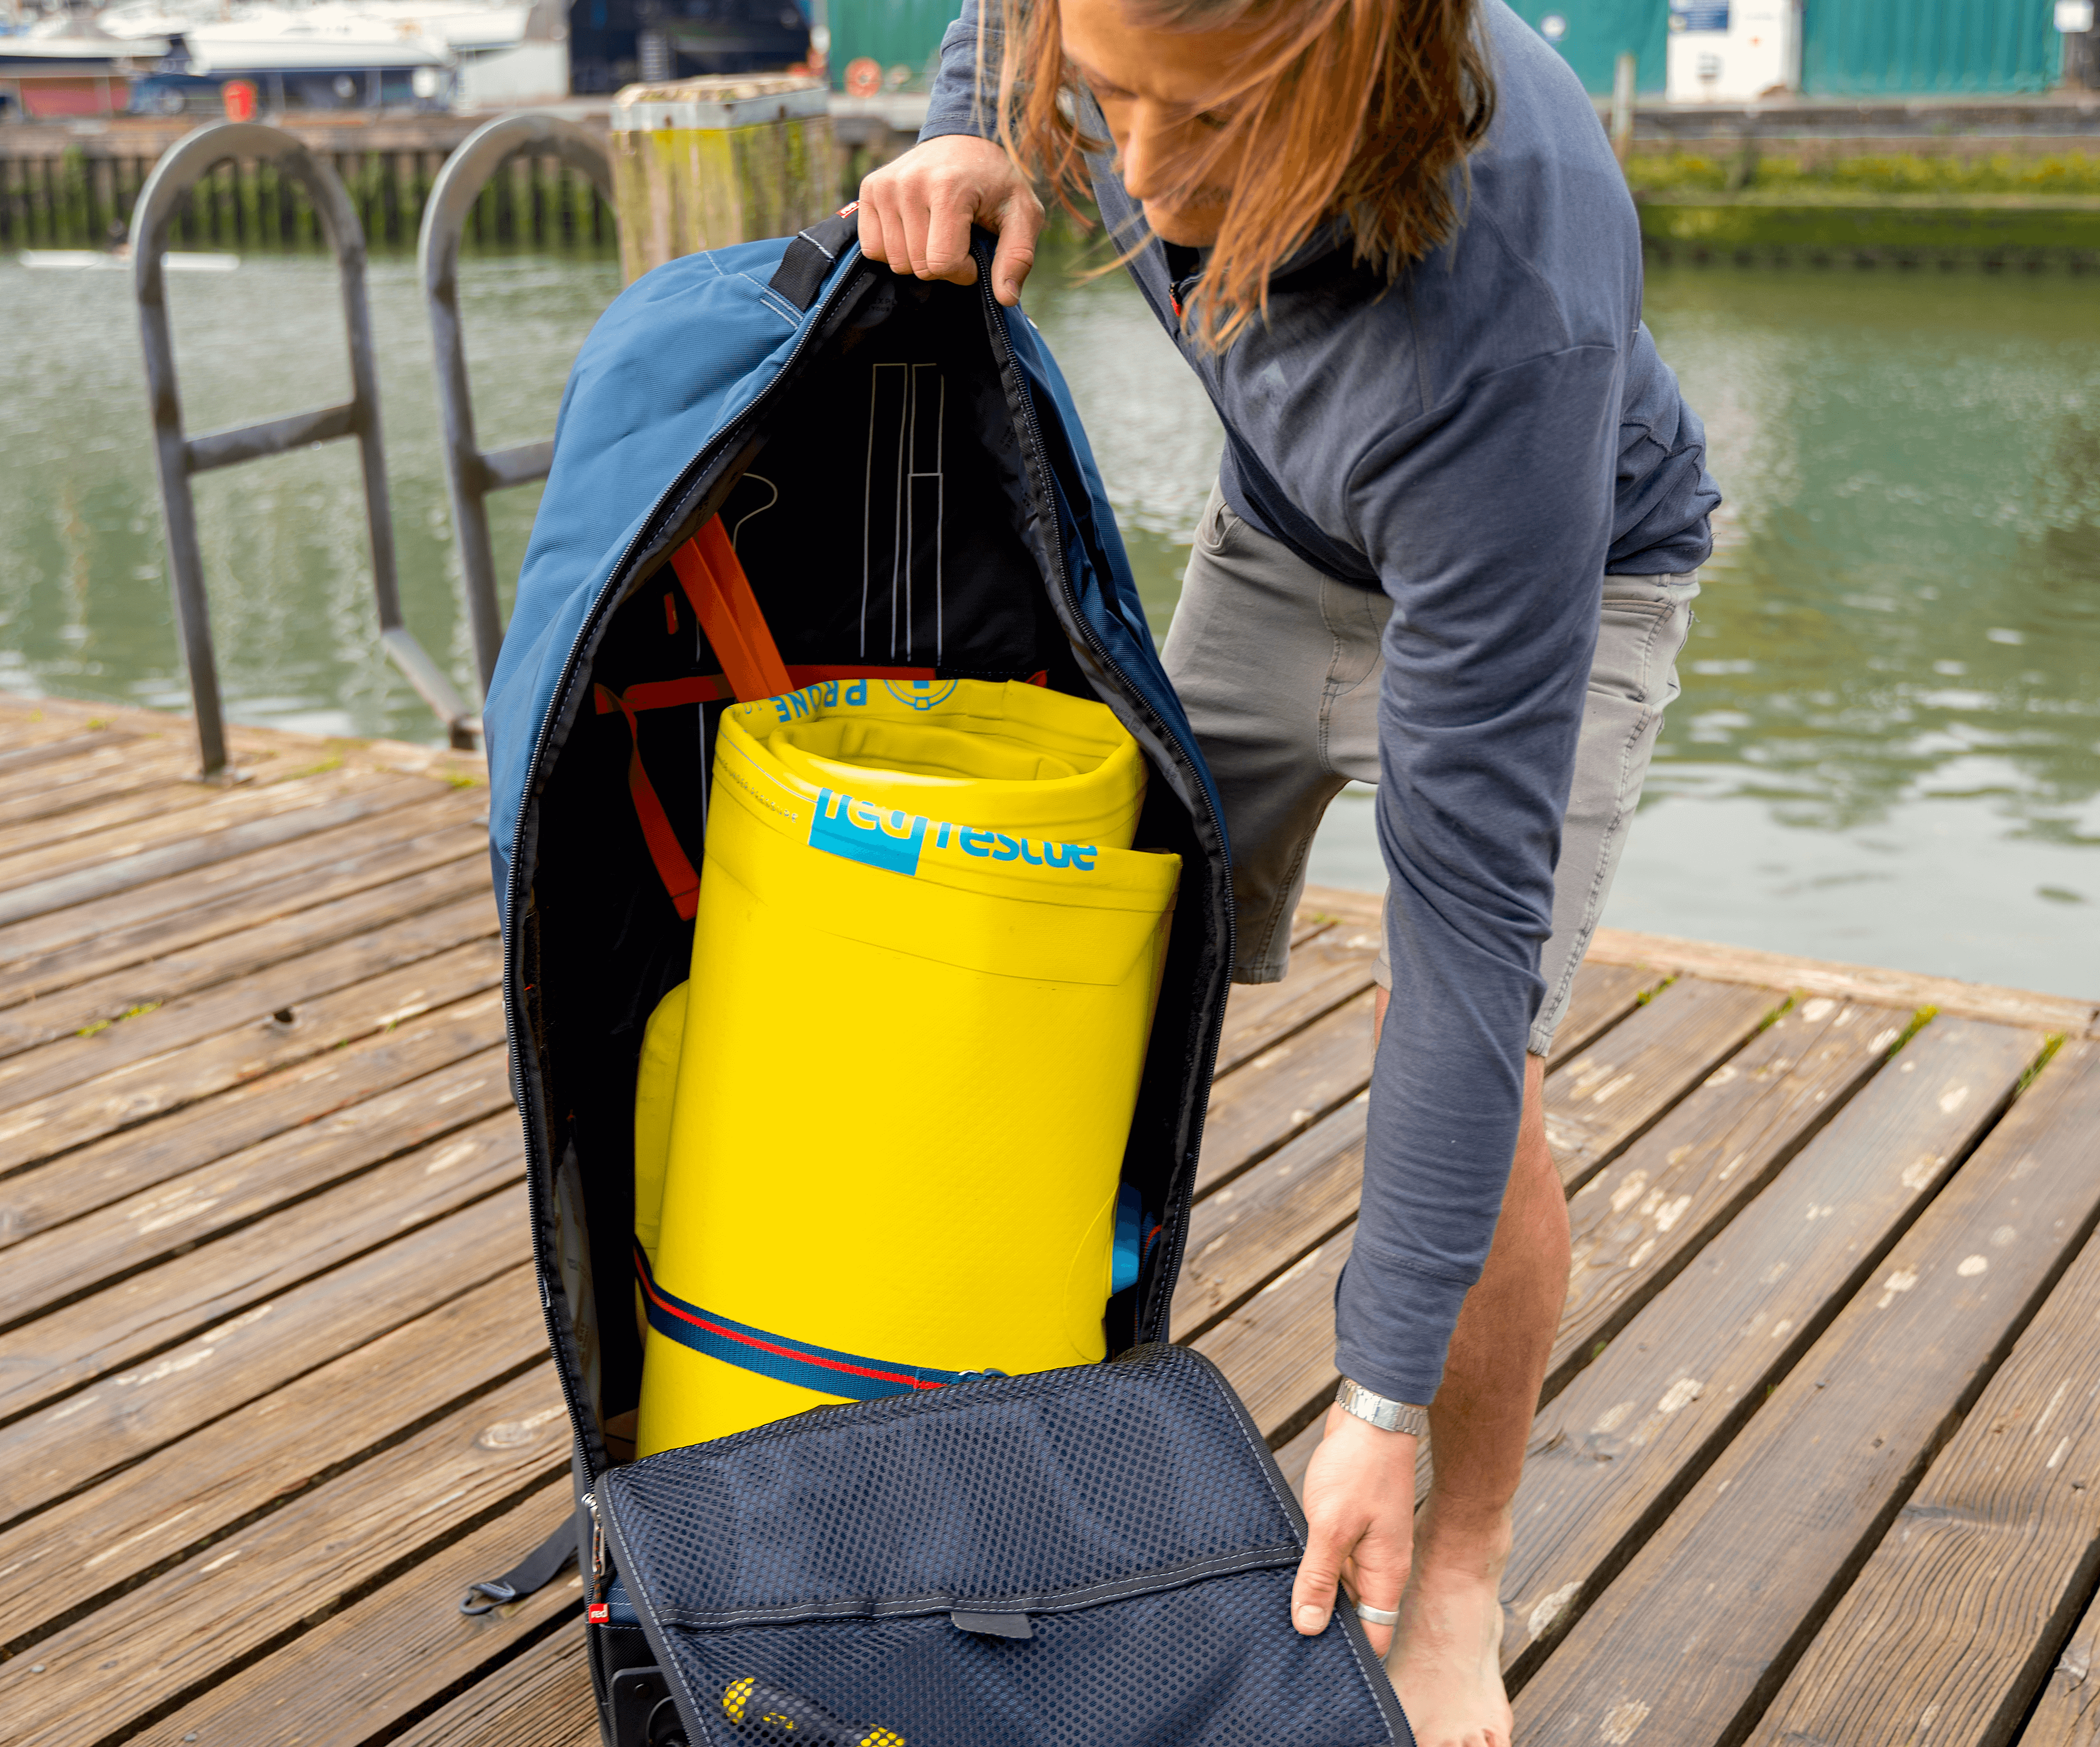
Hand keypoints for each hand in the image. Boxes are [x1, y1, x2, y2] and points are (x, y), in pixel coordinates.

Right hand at [857, 135, 1044, 305]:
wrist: (966, 137)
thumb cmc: (997, 180)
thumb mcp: (1023, 214)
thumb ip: (1018, 257)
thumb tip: (1006, 299)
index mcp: (949, 188)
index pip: (942, 263)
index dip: (963, 272)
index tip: (975, 254)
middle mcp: (910, 183)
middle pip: (918, 266)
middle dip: (942, 266)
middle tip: (958, 240)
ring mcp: (885, 185)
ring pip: (894, 262)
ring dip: (919, 259)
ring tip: (937, 232)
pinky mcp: (870, 189)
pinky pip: (873, 248)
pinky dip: (894, 250)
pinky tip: (915, 230)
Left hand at [1291, 1402, 1418, 1657]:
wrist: (1370, 1415)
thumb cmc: (1358, 1467)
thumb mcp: (1330, 1526)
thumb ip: (1319, 1578)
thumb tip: (1308, 1627)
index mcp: (1386, 1575)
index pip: (1375, 1638)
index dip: (1348, 1656)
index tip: (1310, 1666)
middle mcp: (1380, 1566)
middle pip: (1356, 1617)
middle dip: (1324, 1625)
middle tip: (1282, 1637)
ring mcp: (1366, 1546)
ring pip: (1340, 1587)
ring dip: (1315, 1593)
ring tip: (1276, 1605)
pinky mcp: (1350, 1527)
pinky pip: (1332, 1560)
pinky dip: (1313, 1566)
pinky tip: (1285, 1566)